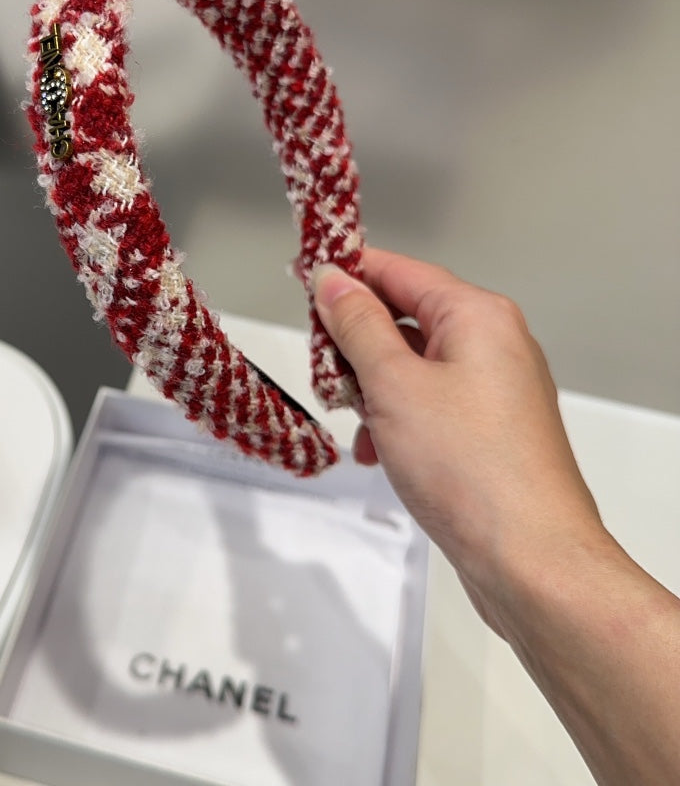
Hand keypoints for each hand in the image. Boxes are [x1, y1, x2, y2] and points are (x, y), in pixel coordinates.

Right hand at [312, 248, 605, 637]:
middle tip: (323, 377)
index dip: (346, 274)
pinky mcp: (490, 430)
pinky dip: (395, 418)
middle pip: (404, 317)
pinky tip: (375, 452)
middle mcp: (493, 342)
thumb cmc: (467, 466)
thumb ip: (357, 324)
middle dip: (354, 344)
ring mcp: (495, 389)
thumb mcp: (393, 384)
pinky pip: (429, 403)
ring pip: (411, 365)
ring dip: (370, 387)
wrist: (531, 560)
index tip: (299, 282)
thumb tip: (332, 278)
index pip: (398, 270)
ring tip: (351, 423)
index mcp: (477, 315)